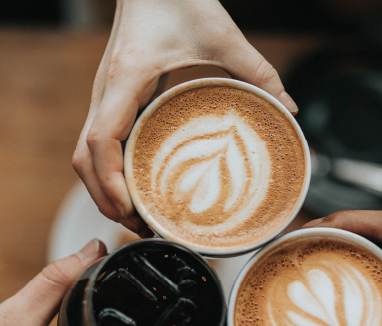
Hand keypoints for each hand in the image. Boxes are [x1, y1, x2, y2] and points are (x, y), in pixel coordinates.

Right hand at [73, 0, 297, 233]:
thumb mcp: (222, 33)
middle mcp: (105, 92)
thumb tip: (289, 110)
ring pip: (84, 156)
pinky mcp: (112, 101)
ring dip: (104, 191)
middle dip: (106, 200)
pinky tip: (135, 189)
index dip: (109, 182)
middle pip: (84, 160)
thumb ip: (258, 71)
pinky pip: (99, 146)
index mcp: (126, 79)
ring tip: (137, 218)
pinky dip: (109, 174)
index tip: (131, 210)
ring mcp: (104, 98)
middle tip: (141, 228)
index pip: (99, 141)